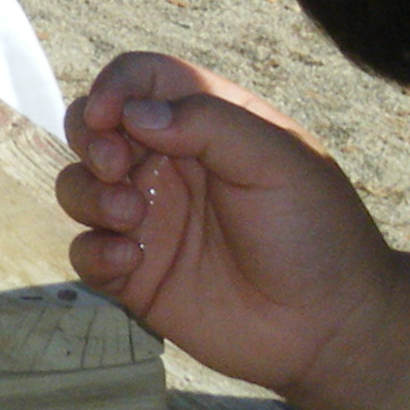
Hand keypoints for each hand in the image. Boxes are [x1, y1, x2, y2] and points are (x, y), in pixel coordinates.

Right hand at [56, 52, 403, 401]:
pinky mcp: (135, 275)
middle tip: (115, 166)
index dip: (114, 86)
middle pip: (92, 127)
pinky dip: (93, 250)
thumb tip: (134, 112)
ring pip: (77, 186)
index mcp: (203, 127)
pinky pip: (85, 252)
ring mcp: (148, 220)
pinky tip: (130, 260)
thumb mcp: (280, 161)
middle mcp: (166, 166)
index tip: (108, 115)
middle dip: (89, 138)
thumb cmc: (316, 233)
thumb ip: (209, 123)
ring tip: (131, 216)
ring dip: (88, 193)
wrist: (332, 329)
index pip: (141, 80)